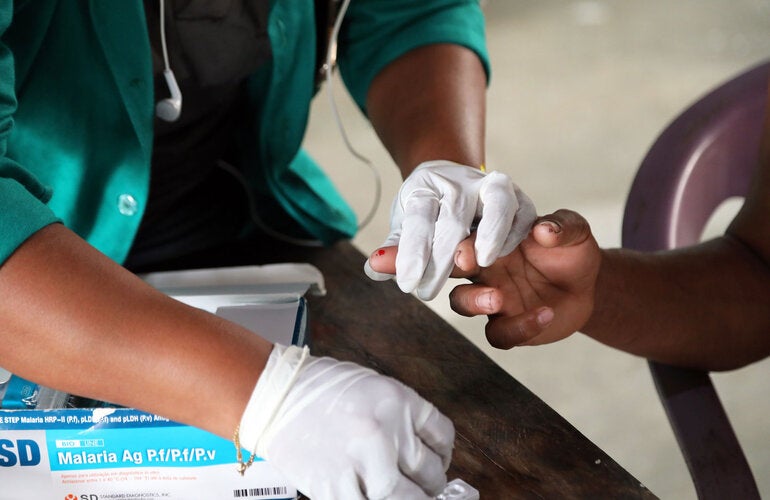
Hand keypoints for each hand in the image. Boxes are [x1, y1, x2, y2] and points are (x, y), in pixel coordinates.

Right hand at [239, 344, 453, 499]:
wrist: (273, 397)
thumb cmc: (318, 389)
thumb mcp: (370, 388)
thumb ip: (398, 416)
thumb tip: (420, 447)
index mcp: (398, 400)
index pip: (442, 435)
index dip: (444, 453)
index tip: (440, 459)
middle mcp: (387, 431)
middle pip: (430, 471)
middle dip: (431, 482)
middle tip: (426, 484)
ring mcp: (363, 462)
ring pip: (408, 498)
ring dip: (413, 499)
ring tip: (408, 495)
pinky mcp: (338, 487)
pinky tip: (376, 496)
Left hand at [365, 160, 535, 300]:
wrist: (450, 181)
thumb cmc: (425, 213)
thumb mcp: (405, 227)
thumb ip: (394, 249)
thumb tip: (374, 269)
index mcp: (424, 186)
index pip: (419, 217)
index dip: (413, 251)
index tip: (407, 284)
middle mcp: (457, 181)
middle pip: (453, 217)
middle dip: (442, 257)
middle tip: (426, 292)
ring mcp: (489, 184)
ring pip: (497, 202)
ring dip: (490, 234)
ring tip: (480, 265)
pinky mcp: (515, 194)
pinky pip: (521, 209)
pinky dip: (513, 232)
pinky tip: (499, 256)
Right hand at [368, 209, 600, 347]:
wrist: (587, 282)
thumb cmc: (569, 248)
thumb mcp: (574, 230)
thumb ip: (561, 227)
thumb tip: (545, 229)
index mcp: (488, 238)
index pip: (460, 235)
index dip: (453, 240)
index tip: (462, 246)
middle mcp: (481, 268)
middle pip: (443, 268)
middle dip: (434, 267)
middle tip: (458, 264)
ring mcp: (491, 297)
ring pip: (462, 302)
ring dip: (474, 300)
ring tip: (497, 298)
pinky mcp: (506, 325)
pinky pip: (499, 333)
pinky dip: (519, 327)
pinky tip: (544, 314)